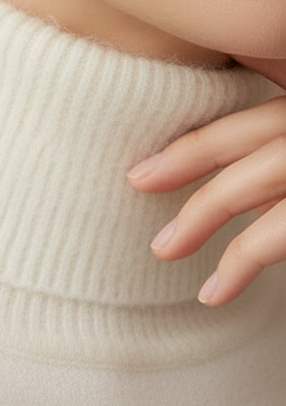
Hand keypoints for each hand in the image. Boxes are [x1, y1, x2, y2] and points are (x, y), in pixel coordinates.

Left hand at [126, 54, 285, 306]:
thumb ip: (271, 148)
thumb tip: (231, 178)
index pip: (252, 113)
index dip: (198, 134)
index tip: (147, 160)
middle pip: (251, 133)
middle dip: (187, 157)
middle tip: (135, 181)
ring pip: (255, 179)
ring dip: (201, 215)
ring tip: (161, 250)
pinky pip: (278, 232)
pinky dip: (241, 265)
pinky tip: (211, 292)